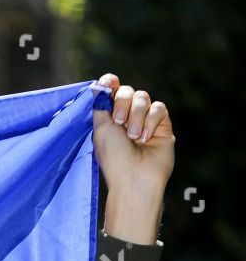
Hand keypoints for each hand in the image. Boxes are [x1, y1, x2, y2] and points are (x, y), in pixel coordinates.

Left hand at [92, 73, 174, 198]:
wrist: (135, 178)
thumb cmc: (114, 157)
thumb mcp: (100, 129)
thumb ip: (99, 106)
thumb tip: (97, 87)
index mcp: (109, 118)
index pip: (111, 91)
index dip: (110, 83)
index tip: (109, 83)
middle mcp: (127, 117)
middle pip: (127, 91)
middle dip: (123, 102)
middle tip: (119, 121)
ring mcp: (145, 120)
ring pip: (143, 97)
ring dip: (137, 116)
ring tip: (134, 137)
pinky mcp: (162, 125)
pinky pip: (159, 108)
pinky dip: (151, 121)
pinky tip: (146, 137)